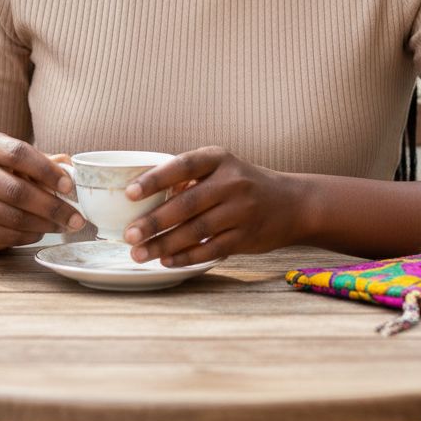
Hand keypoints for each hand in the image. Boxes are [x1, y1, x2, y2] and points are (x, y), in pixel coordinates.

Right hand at [0, 133, 84, 251]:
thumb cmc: (8, 174)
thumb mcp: (25, 160)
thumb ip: (50, 162)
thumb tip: (73, 172)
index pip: (19, 154)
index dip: (47, 171)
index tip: (69, 187)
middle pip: (17, 191)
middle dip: (53, 207)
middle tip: (76, 218)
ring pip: (14, 217)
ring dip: (45, 224)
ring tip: (65, 226)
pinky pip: (7, 236)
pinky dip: (31, 236)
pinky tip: (42, 232)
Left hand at [122, 146, 304, 266]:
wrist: (292, 203)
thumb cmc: (243, 184)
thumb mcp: (221, 168)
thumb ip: (189, 178)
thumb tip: (145, 198)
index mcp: (219, 158)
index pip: (183, 165)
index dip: (155, 179)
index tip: (129, 193)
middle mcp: (231, 182)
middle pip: (187, 203)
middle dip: (154, 221)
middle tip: (128, 234)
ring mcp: (241, 210)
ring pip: (196, 230)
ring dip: (164, 244)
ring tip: (138, 253)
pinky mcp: (246, 237)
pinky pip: (210, 249)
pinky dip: (186, 257)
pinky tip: (166, 261)